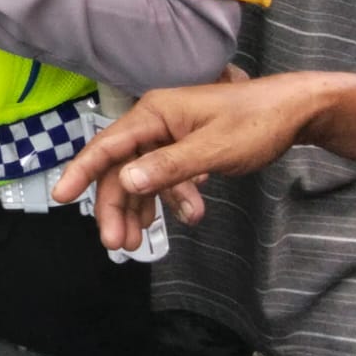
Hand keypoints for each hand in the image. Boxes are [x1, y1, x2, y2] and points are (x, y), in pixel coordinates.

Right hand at [52, 74, 326, 251]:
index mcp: (153, 114)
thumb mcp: (214, 148)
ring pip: (141, 177)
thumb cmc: (255, 123)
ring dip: (141, 209)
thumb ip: (169, 166)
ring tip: (139, 243)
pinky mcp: (183, 150)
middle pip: (120, 168)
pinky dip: (170, 199)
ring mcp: (168, 137)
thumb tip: (126, 182)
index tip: (61, 197)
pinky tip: (186, 216)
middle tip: (117, 244)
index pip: (107, 145)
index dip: (81, 171)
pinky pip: (164, 178)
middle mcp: (153, 124)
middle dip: (116, 206)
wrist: (294, 111)